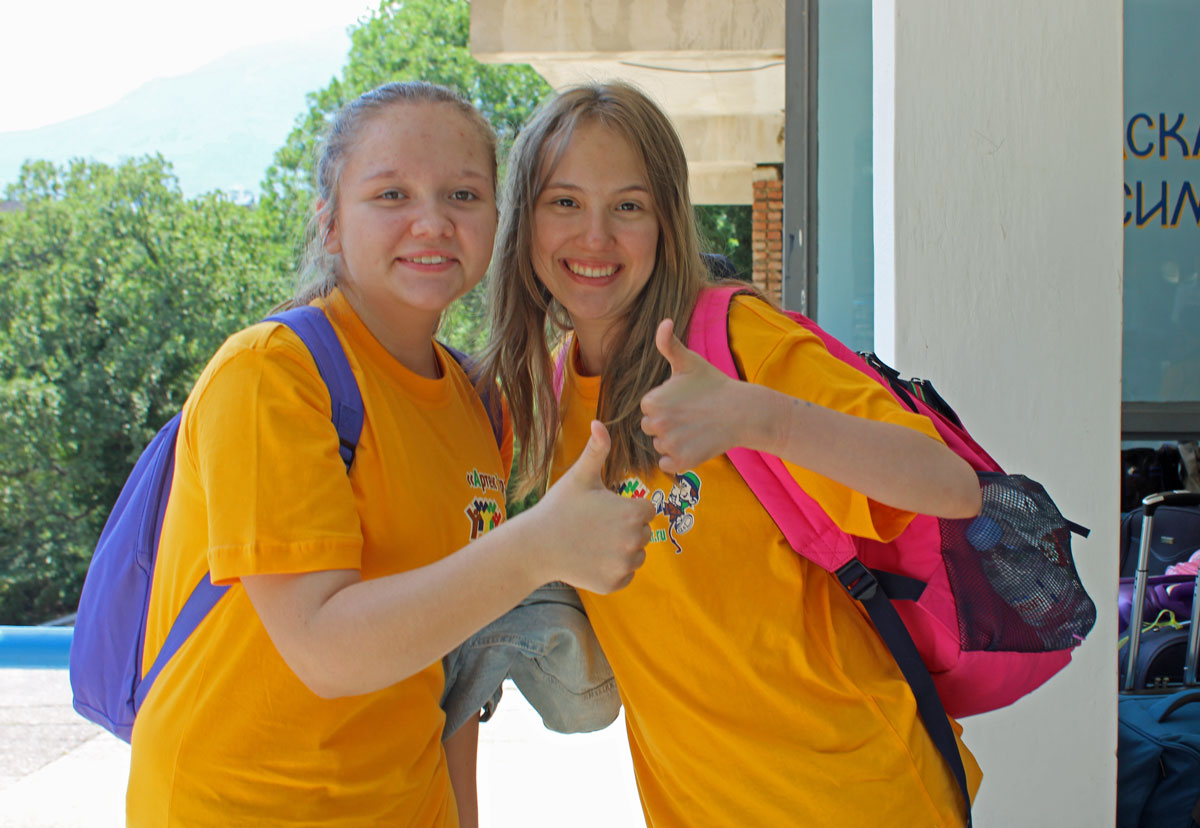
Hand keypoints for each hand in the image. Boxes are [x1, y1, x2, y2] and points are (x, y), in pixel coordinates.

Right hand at [531, 420, 654, 593]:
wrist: (535, 546)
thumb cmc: (559, 507)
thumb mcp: (580, 477)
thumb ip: (596, 450)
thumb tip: (599, 422)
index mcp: (633, 512)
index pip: (647, 510)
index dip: (627, 507)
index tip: (604, 509)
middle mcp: (634, 541)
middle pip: (643, 533)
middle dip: (625, 529)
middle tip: (595, 526)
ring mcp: (624, 565)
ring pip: (636, 555)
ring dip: (621, 550)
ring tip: (593, 542)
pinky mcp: (615, 584)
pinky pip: (625, 575)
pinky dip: (612, 569)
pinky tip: (590, 559)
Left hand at [640, 319, 743, 472]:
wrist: (742, 412)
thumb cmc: (713, 384)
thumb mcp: (689, 361)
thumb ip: (668, 344)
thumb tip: (663, 321)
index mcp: (651, 401)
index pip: (648, 409)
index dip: (665, 405)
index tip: (684, 401)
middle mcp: (656, 424)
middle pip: (651, 429)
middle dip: (667, 424)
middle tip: (691, 415)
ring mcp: (669, 445)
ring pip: (660, 446)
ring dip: (673, 441)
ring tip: (695, 428)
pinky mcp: (681, 462)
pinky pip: (667, 464)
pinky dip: (677, 459)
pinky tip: (694, 444)